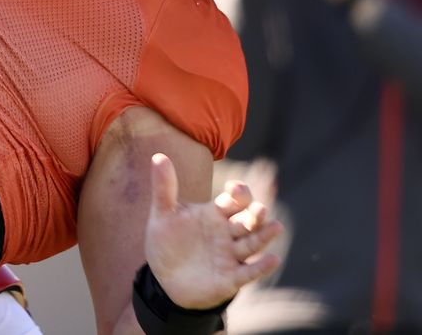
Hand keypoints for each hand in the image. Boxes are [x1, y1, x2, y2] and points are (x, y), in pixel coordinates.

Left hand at [145, 153, 282, 308]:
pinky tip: (273, 259)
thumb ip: (164, 187)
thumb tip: (159, 156)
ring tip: (275, 226)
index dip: (238, 193)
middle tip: (260, 209)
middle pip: (248, 220)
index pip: (233, 200)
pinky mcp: (231, 278)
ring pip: (253, 243)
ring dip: (264, 236)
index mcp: (214, 214)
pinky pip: (249, 272)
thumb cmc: (167, 242)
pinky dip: (261, 266)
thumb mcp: (163, 214)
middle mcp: (227, 233)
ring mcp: (231, 256)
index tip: (235, 188)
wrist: (164, 278)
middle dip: (255, 215)